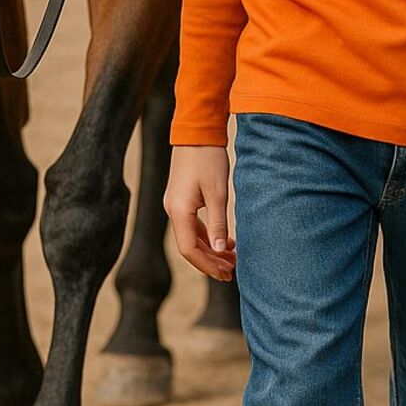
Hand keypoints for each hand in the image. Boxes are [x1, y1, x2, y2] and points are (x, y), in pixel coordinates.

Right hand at [165, 145, 236, 281]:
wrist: (196, 131)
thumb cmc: (208, 159)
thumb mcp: (218, 192)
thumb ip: (218, 222)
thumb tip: (220, 250)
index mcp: (179, 211)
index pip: (189, 250)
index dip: (207, 265)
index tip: (226, 274)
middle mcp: (173, 210)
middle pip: (189, 246)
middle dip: (211, 261)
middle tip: (232, 272)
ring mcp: (175, 205)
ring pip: (191, 237)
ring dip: (211, 250)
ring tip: (233, 259)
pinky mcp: (181, 199)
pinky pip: (192, 226)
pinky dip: (208, 236)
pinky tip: (226, 240)